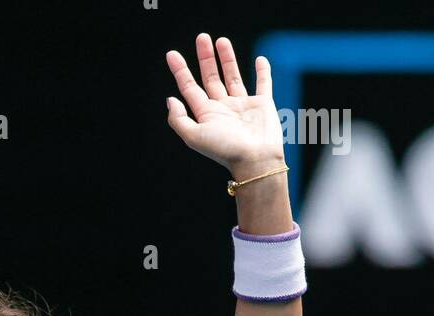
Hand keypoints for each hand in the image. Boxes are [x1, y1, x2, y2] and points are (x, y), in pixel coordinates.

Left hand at [165, 34, 284, 176]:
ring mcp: (242, 106)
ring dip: (227, 59)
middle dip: (205, 58)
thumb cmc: (225, 149)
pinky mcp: (262, 104)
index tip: (172, 54)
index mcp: (206, 115)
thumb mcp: (194, 136)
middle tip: (201, 38)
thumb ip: (178, 119)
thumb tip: (170, 99)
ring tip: (221, 40)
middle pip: (210, 78)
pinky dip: (262, 71)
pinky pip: (263, 84)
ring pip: (232, 77)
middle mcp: (222, 109)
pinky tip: (259, 59)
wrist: (255, 159)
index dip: (180, 71)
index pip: (190, 89)